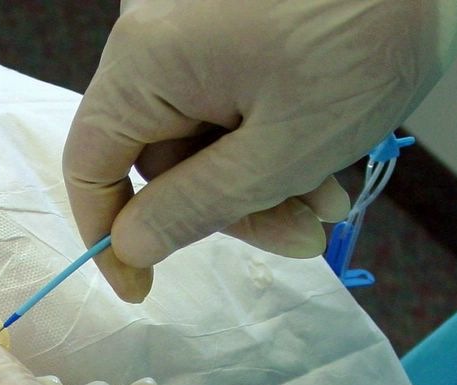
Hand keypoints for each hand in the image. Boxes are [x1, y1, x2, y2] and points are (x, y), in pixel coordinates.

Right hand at [64, 0, 456, 301]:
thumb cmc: (366, 43)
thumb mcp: (280, 151)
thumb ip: (194, 208)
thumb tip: (129, 246)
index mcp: (146, 58)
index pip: (90, 162)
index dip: (109, 234)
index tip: (142, 286)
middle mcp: (154, 33)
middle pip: (161, 156)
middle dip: (228, 208)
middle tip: (300, 237)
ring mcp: (193, 24)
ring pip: (202, 136)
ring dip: (261, 182)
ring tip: (328, 202)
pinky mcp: (229, 22)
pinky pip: (226, 102)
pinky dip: (269, 140)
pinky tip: (325, 160)